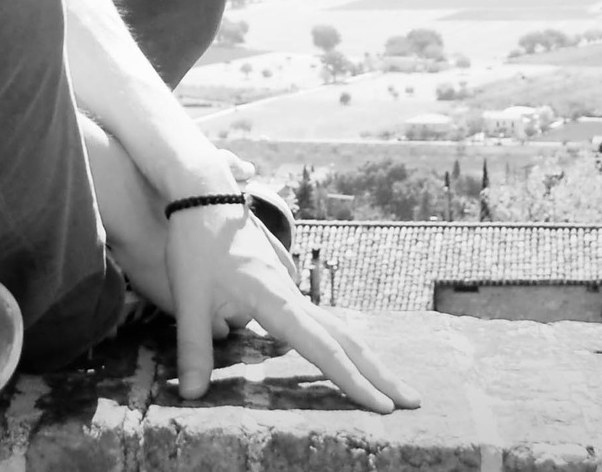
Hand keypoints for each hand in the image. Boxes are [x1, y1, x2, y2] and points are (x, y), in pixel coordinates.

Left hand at [164, 203, 418, 412]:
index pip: (323, 349)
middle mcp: (292, 296)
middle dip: (379, 372)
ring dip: (364, 357)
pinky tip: (347, 356)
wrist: (205, 195)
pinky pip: (320, 320)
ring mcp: (290, 288)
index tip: (381, 406)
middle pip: (347, 338)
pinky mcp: (282, 285)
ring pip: (337, 327)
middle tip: (414, 400)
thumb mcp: (188, 300)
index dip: (352, 381)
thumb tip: (190, 395)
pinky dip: (342, 342)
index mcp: (277, 302)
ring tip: (389, 385)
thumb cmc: (196, 246)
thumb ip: (194, 349)